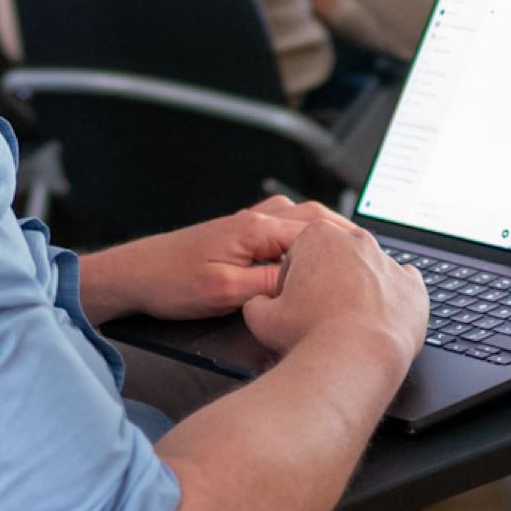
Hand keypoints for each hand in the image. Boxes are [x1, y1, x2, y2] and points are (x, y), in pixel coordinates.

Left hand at [83, 196, 360, 323]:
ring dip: (326, 237)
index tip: (371, 267)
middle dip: (345, 239)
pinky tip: (313, 259)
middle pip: (316, 219)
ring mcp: (249, 223)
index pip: (318, 230)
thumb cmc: (172, 283)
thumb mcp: (226, 292)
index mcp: (256, 228)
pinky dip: (306, 239)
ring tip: (350, 259)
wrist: (137, 275)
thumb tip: (307, 285)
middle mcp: (257, 218)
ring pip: (303, 221)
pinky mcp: (242, 233)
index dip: (347, 250)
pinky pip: (286, 228)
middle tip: (373, 261)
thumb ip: (269, 285)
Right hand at [242, 221, 427, 366]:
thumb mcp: (262, 319)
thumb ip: (256, 304)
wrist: (355, 358)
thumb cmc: (310, 335)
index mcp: (318, 236)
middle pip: (336, 257)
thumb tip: (259, 304)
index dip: (292, 281)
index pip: (299, 253)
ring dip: (359, 287)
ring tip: (348, 320)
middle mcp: (356, 240)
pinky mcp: (413, 286)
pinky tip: (379, 313)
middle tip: (319, 312)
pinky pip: (402, 285)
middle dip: (327, 279)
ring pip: (369, 269)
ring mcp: (389, 262)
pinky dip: (392, 297)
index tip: (293, 303)